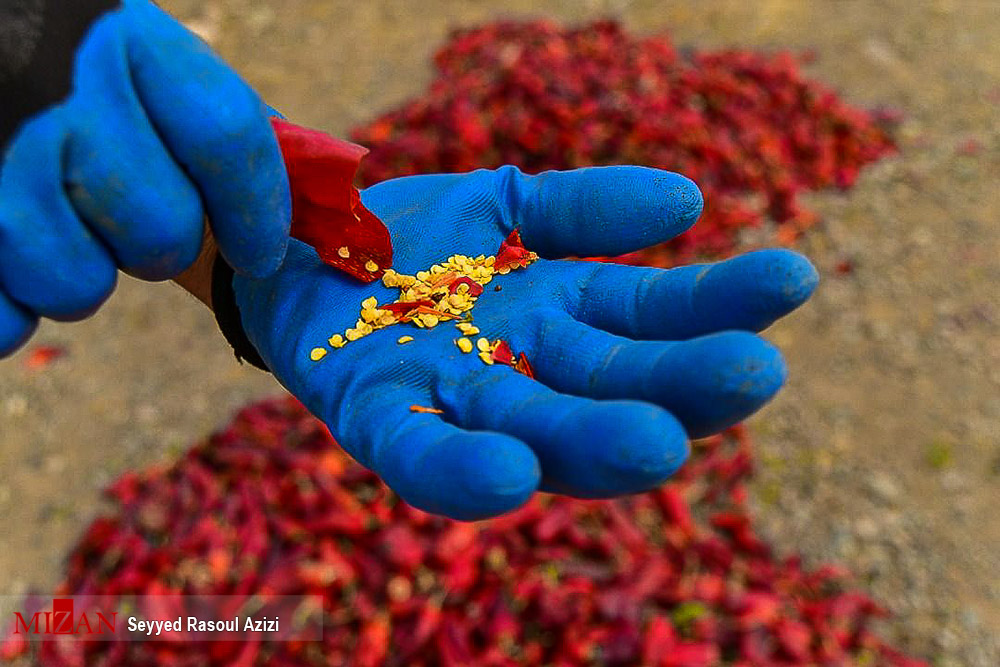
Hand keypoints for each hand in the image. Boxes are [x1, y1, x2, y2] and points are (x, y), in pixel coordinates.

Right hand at [0, 0, 289, 355]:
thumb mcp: (133, 57)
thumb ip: (207, 119)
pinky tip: (6, 265)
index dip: (258, 214)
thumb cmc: (57, 60)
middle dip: (159, 247)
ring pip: (76, 284)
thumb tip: (319, 193)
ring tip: (58, 229)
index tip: (261, 256)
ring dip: (79, 275)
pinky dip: (8, 307)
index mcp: (126, 42)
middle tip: (130, 226)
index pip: (229, 139)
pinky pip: (0, 317)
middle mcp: (58, 95)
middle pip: (162, 230)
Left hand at [232, 166, 817, 519]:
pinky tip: (509, 474)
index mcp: (565, 318)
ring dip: (595, 440)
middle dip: (679, 385)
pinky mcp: (378, 420)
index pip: (653, 318)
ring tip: (654, 443)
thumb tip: (688, 202)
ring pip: (538, 429)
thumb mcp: (505, 203)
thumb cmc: (413, 238)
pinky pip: (422, 454)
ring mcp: (455, 402)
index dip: (720, 303)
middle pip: (612, 385)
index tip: (789, 281)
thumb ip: (586, 206)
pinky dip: (462, 471)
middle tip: (753, 376)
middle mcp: (525, 371)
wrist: (303, 247)